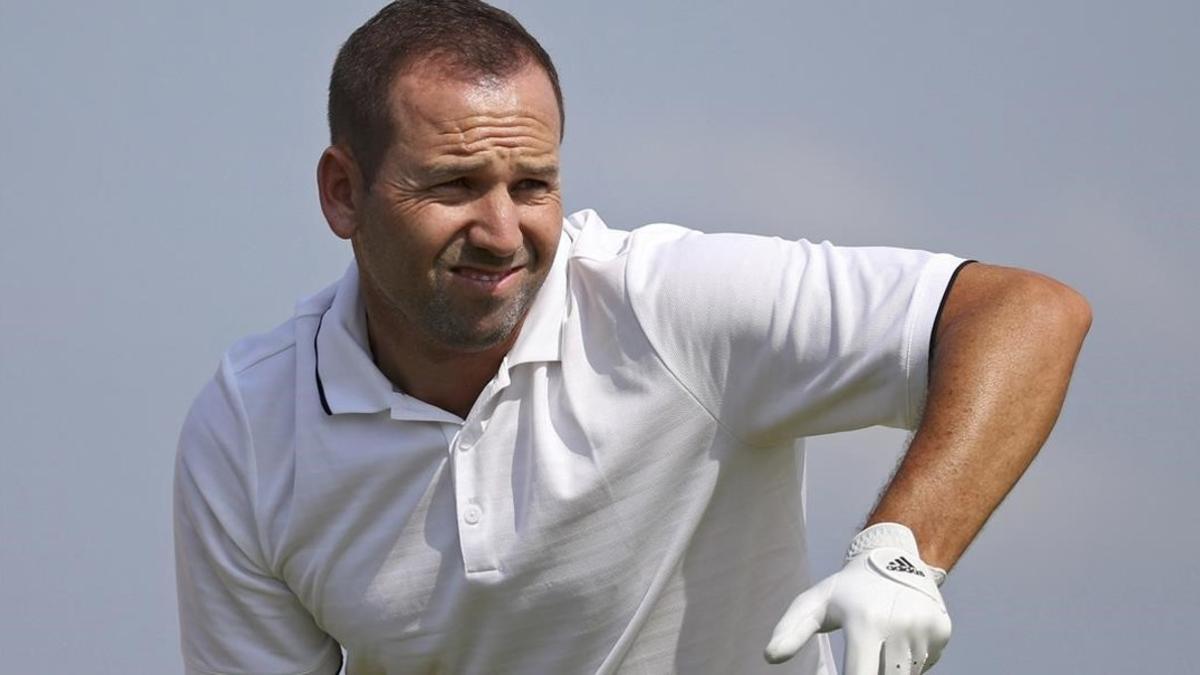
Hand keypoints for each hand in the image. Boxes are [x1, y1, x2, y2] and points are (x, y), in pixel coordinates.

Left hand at [764, 523, 951, 673]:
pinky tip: (899, 636)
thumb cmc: (847, 589)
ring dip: (888, 668)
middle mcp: (900, 625)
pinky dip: (909, 661)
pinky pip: (923, 666)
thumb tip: (769, 657)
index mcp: (866, 621)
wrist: (895, 557)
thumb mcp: (814, 603)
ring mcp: (925, 629)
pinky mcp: (942, 631)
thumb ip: (791, 630)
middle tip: (861, 647)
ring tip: (879, 640)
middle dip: (870, 671)